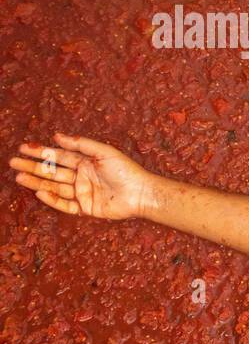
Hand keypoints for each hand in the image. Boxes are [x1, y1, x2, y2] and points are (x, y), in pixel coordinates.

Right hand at [9, 133, 157, 219]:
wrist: (141, 193)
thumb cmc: (126, 171)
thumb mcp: (104, 152)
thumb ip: (81, 144)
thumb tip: (57, 136)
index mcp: (86, 162)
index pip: (59, 156)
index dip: (41, 152)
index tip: (23, 147)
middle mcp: (82, 176)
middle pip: (53, 171)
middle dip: (33, 166)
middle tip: (13, 162)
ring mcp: (82, 192)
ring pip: (55, 187)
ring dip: (37, 181)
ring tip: (20, 176)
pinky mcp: (86, 208)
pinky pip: (65, 204)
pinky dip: (52, 199)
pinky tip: (39, 192)